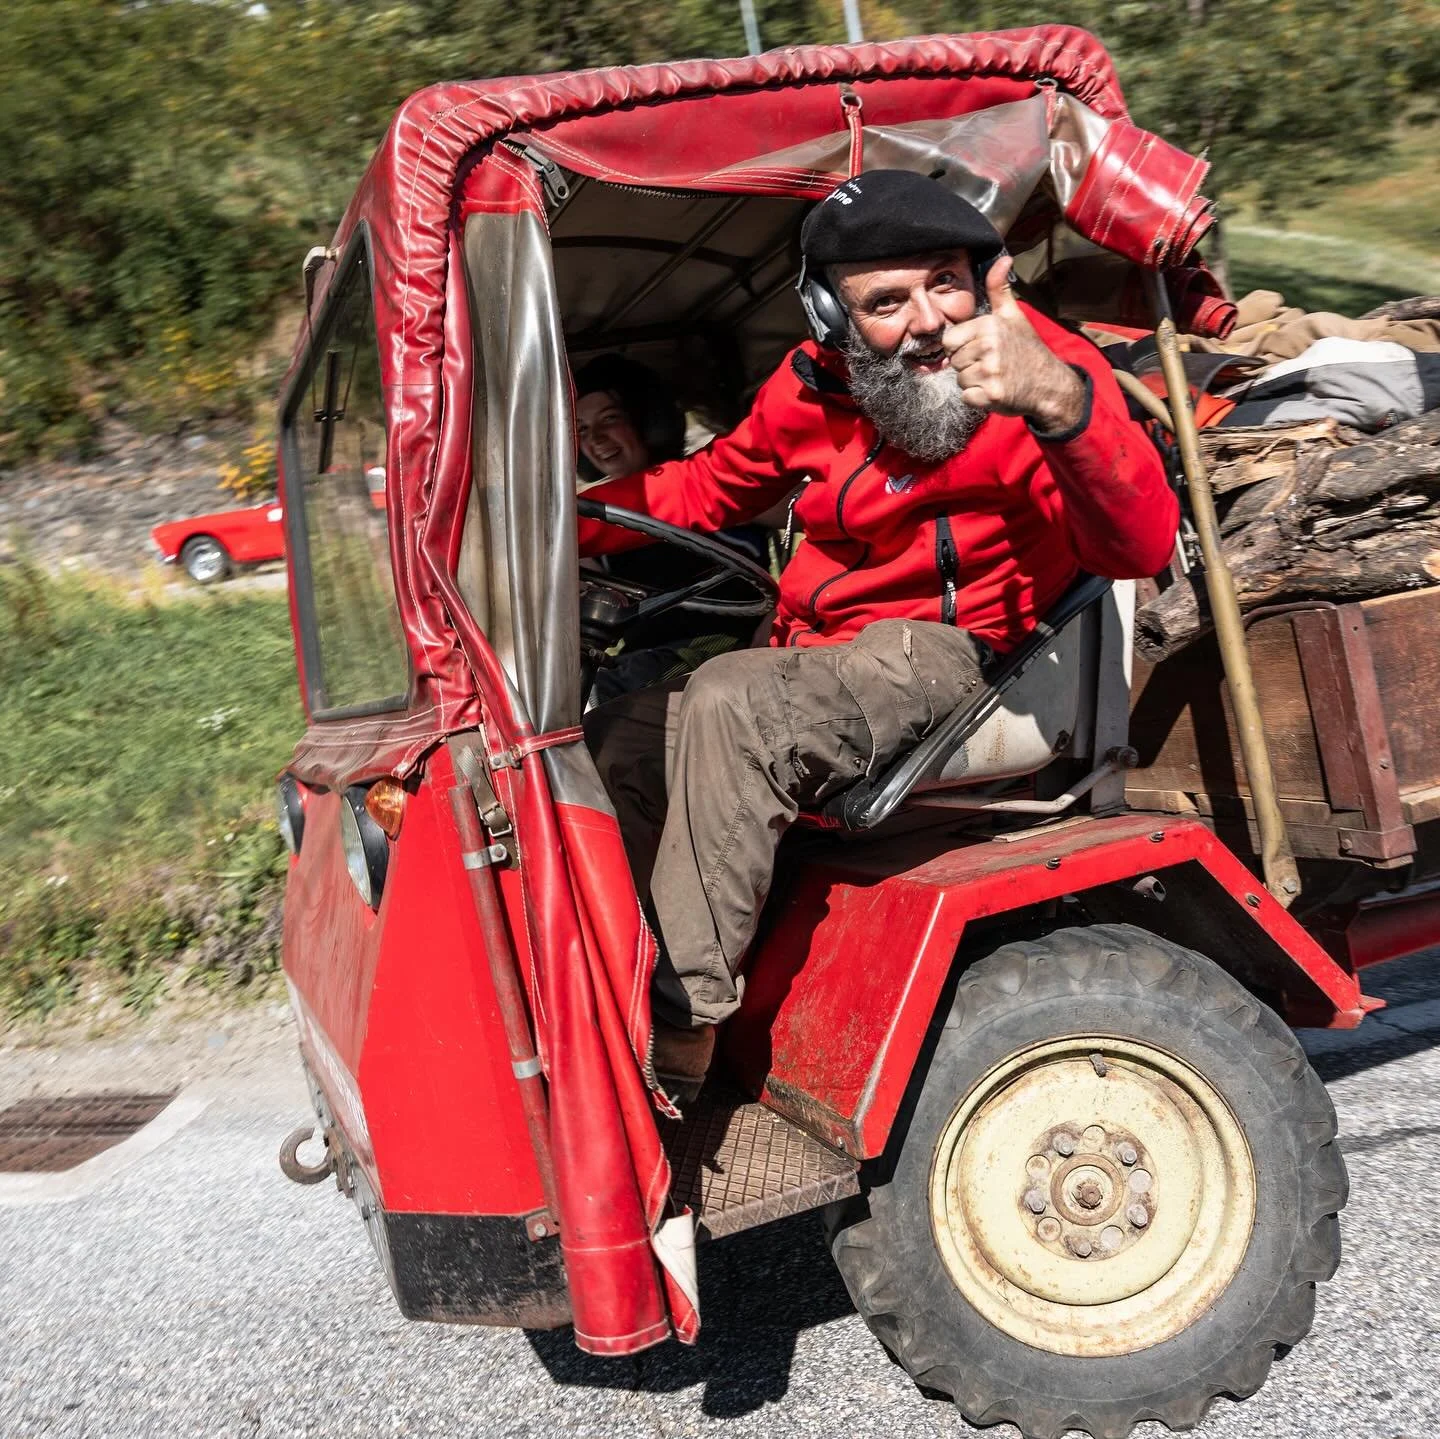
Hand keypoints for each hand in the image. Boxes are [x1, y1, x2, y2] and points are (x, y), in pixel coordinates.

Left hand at [942, 257, 1084, 432]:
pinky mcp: (991, 395)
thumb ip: (999, 289)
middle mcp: (988, 346)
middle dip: (969, 365)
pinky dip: (978, 399)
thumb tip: (1002, 258)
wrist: (1049, 384)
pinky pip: (967, 397)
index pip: (950, 340)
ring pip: (960, 380)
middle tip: (992, 364)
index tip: (981, 348)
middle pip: (954, 361)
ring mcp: (990, 372)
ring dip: (974, 382)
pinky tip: (995, 390)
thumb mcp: (1013, 315)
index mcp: (989, 325)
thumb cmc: (1027, 349)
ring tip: (995, 376)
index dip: (962, 346)